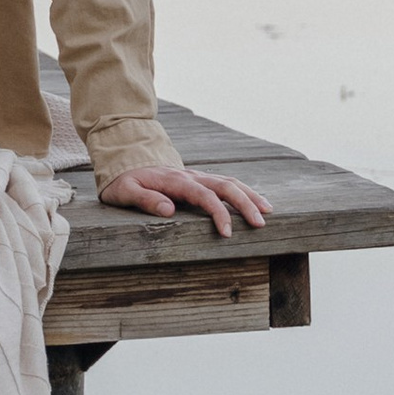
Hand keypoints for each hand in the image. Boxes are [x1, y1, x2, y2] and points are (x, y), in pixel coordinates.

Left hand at [97, 163, 271, 238]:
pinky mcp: (199, 179)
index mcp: (176, 181)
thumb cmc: (125, 181)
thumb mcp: (126, 192)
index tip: (227, 233)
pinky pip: (225, 183)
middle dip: (246, 204)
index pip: (205, 197)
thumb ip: (146, 200)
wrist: (125, 161)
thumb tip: (169, 210)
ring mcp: (197, 176)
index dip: (219, 214)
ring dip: (250, 195)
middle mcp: (191, 176)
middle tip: (261, 223)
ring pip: (230, 182)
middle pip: (226, 186)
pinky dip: (243, 191)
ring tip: (268, 211)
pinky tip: (254, 201)